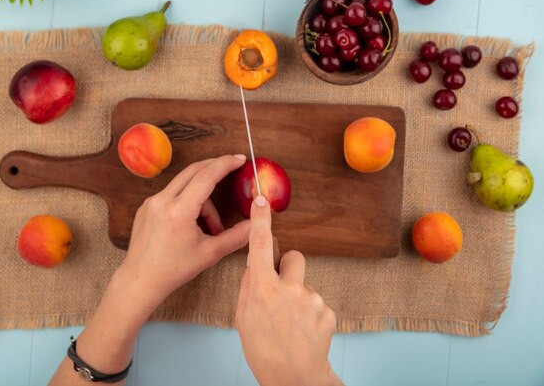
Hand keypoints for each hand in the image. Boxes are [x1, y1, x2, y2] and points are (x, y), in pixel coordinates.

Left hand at [120, 154, 250, 310]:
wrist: (141, 280)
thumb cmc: (174, 269)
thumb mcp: (210, 253)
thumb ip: (236, 237)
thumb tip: (256, 224)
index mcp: (179, 211)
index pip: (206, 176)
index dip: (225, 164)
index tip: (239, 159)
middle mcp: (162, 201)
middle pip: (194, 171)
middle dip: (215, 168)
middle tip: (232, 168)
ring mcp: (151, 202)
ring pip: (184, 185)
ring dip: (203, 198)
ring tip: (211, 227)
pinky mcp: (146, 207)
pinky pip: (172, 195)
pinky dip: (187, 202)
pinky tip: (193, 225)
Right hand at [235, 196, 342, 385]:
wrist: (295, 379)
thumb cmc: (264, 351)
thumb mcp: (243, 318)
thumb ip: (249, 288)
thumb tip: (255, 267)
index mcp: (263, 289)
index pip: (260, 246)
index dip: (261, 222)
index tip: (261, 202)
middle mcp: (289, 289)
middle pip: (294, 257)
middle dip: (289, 268)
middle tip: (282, 291)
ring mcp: (312, 299)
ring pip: (305, 285)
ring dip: (299, 297)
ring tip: (292, 324)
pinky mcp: (328, 311)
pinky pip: (317, 302)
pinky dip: (311, 313)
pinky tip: (304, 331)